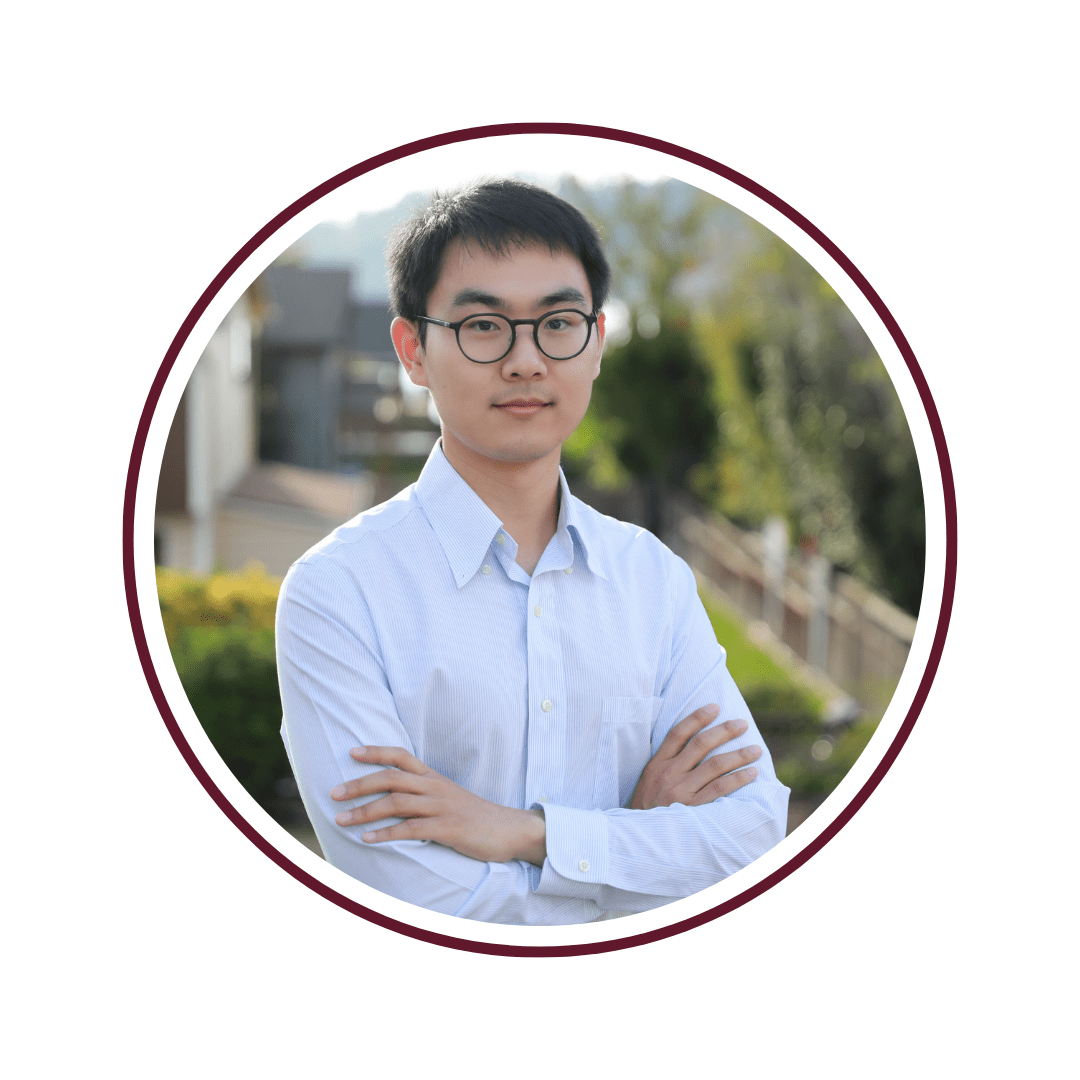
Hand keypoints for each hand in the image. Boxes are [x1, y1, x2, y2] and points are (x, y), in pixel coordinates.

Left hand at [329, 746, 546, 865]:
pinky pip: (411, 829)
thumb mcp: (449, 797)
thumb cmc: (475, 817)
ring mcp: (442, 807)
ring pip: (396, 803)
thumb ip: (424, 794)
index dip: (375, 751)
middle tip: (333, 793)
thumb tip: (394, 798)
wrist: (510, 830)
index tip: (350, 752)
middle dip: (358, 784)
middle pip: (390, 778)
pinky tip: (368, 839)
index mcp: (434, 777)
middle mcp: (435, 787)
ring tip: (341, 819)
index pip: (401, 756)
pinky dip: (386, 834)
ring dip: (364, 811)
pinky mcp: (448, 828)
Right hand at [629, 705, 761, 810]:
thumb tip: (692, 741)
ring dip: (739, 755)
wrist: (640, 837)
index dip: (697, 717)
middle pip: (701, 745)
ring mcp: (681, 791)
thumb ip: (666, 761)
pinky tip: (752, 773)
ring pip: (715, 765)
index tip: (715, 706)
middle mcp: (669, 774)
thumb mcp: (648, 779)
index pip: (678, 733)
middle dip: (724, 731)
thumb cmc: (648, 806)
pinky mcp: (692, 809)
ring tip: (756, 749)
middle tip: (743, 724)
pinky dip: (738, 779)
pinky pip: (720, 789)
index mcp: (657, 763)